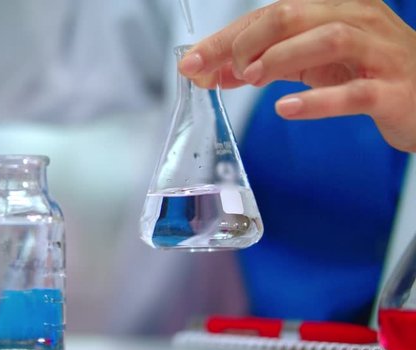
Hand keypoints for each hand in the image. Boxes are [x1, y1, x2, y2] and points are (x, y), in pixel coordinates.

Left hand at [178, 0, 415, 151]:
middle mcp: (357, 19)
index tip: (191, 62)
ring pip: (326, 38)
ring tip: (251, 79)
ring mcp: (378, 52)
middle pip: (292, 14)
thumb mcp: (310, 62)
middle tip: (227, 70)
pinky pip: (353, 92)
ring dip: (279, 58)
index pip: (269, 14)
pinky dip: (316, 100)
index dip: (225, 38)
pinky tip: (284, 108)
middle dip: (246, 41)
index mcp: (333, 7)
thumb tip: (215, 72)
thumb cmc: (366, 71)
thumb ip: (265, 63)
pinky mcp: (391, 90)